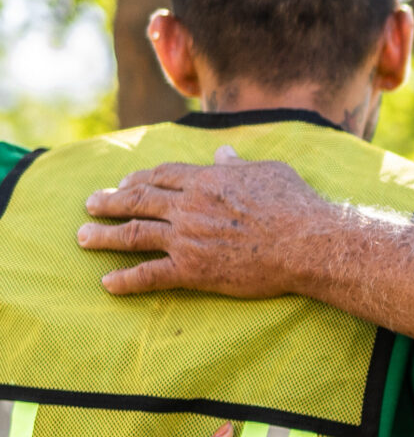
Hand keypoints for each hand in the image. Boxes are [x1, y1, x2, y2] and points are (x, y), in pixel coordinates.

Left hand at [78, 147, 333, 297]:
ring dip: (103, 236)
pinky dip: (126, 280)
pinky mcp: (193, 270)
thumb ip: (239, 164)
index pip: (161, 176)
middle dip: (109, 202)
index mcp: (206, 180)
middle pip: (137, 201)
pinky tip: (108, 283)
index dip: (139, 179)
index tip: (124, 182)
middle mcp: (188, 206)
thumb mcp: (269, 172)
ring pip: (133, 234)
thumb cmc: (296, 205)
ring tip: (83, 238)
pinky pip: (150, 275)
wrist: (308, 243)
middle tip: (90, 204)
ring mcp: (187, 238)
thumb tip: (222, 153)